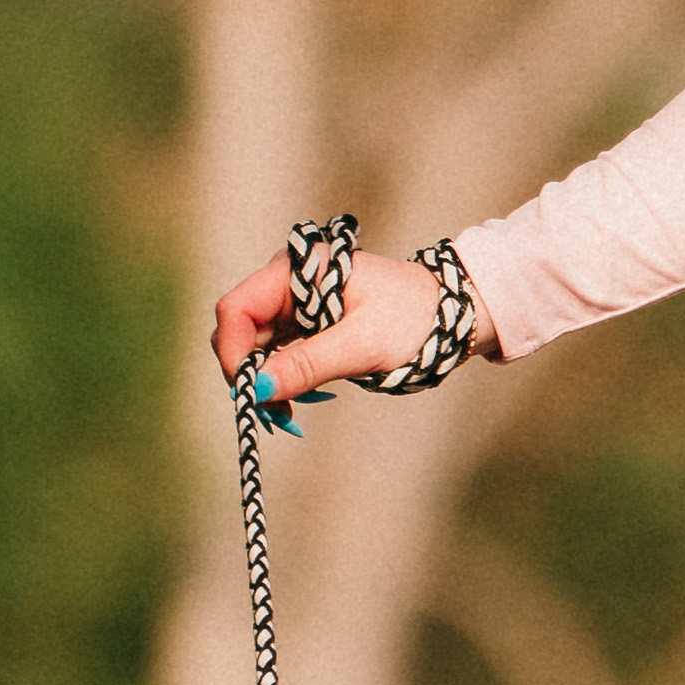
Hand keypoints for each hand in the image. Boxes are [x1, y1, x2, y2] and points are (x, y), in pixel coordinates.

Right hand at [209, 236, 466, 409]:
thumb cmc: (414, 316)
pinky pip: (277, 354)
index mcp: (298, 270)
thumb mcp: (362, 344)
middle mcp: (289, 282)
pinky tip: (297, 400)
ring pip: (255, 346)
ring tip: (288, 414)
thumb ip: (308, 364)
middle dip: (248, 373)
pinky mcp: (306, 324)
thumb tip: (256, 389)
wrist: (451, 313)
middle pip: (240, 329)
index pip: (236, 309)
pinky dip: (281, 379)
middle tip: (273, 413)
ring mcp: (296, 304)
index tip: (248, 392)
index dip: (232, 351)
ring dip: (264, 381)